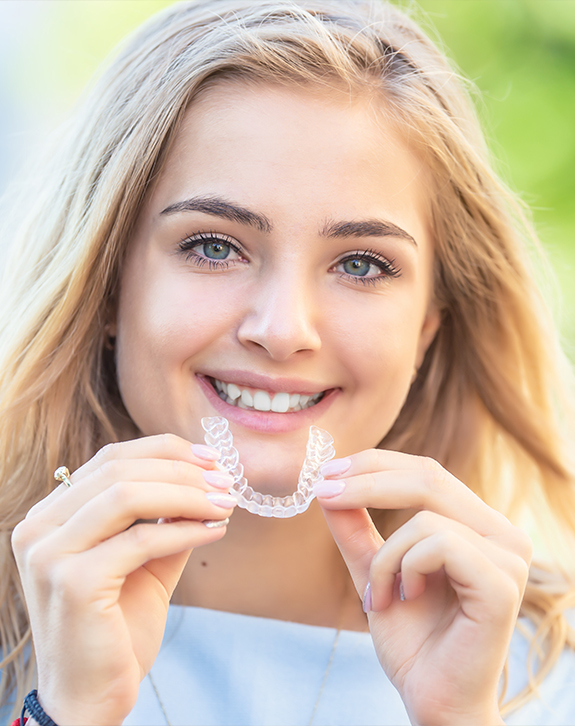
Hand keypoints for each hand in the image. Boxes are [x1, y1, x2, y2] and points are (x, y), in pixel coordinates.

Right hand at [12, 434, 236, 725]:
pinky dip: (186, 529)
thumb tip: (208, 480)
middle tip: (226, 481)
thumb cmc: (117, 627)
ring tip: (225, 503)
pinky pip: (142, 539)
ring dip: (188, 494)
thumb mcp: (145, 560)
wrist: (92, 697)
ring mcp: (49, 554)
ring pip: (128, 495)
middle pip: (119, 469)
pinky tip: (215, 531)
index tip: (211, 458)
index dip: (165, 450)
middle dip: (182, 470)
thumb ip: (165, 519)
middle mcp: (38, 527)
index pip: (110, 458)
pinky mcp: (73, 582)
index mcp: (50, 515)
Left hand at [316, 450, 531, 725]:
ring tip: (379, 596)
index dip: (375, 464)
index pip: (426, 472)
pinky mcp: (502, 583)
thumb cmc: (412, 639)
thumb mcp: (374, 570)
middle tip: (324, 492)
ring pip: (425, 517)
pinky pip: (438, 544)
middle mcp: (502, 534)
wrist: (433, 699)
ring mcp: (509, 557)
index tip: (327, 472)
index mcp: (478, 525)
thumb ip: (356, 528)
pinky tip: (406, 598)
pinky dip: (405, 569)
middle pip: (428, 476)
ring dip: (385, 557)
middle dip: (366, 481)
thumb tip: (328, 483)